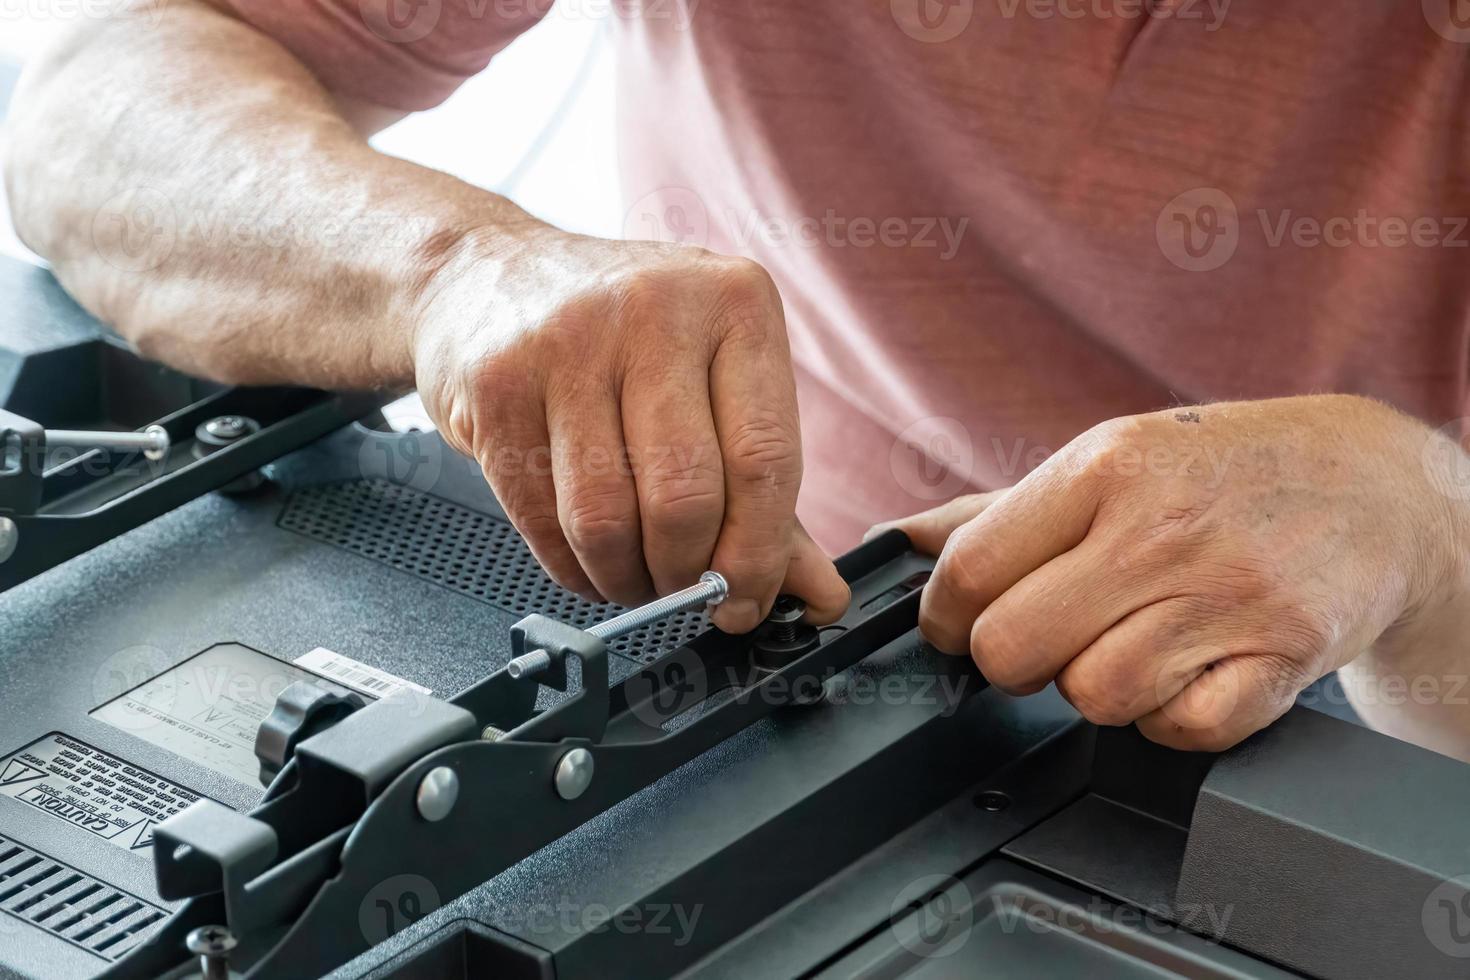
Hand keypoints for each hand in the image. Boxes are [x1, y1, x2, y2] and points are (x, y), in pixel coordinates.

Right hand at [412, 226, 848, 632]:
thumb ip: (766, 490)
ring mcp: (567, 341)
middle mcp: (654, 308)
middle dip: (685, 575)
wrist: (489, 275)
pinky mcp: (498, 384)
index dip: (757, 554)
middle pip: (684, 497)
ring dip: (624, 578)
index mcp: (736, 302)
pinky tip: (583, 557)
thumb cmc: (623, 334)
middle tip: (683, 592)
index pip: (764, 459)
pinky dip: (569, 564)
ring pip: (605, 518)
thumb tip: (817, 592)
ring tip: (633, 577)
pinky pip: (540, 516)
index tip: (747, 600)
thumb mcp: (715, 381)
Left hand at [889, 396, 1469, 750]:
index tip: (950, 626)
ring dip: (1093, 688)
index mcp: (1105, 469)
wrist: (1376, 484)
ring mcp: (1228, 596)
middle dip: (1008, 660)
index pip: (973, 567)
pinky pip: (1181, 731)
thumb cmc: (1220, 471)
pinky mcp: (1283, 658)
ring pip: (1093, 696)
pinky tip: (1182, 673)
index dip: (941, 615)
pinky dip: (1169, 719)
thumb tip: (897, 542)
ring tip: (1123, 648)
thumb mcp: (1109, 458)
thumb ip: (997, 511)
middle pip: (1015, 646)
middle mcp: (1163, 531)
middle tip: (1038, 641)